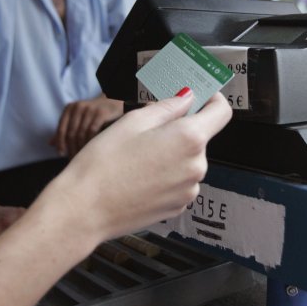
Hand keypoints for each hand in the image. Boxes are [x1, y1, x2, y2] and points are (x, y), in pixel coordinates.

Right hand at [46, 91, 232, 247]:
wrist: (84, 210)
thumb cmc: (103, 165)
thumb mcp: (133, 121)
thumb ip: (168, 106)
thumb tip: (187, 97)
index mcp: (189, 139)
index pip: (221, 112)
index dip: (212, 98)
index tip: (200, 95)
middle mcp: (196, 167)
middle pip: (200, 137)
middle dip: (179, 129)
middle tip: (147, 130)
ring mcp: (189, 190)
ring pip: (187, 160)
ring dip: (171, 153)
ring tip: (137, 158)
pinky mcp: (177, 207)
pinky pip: (179, 181)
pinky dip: (165, 175)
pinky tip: (139, 176)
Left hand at [50, 94, 123, 157]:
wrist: (115, 101)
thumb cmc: (94, 113)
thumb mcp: (78, 118)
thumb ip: (66, 129)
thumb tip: (50, 143)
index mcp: (69, 108)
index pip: (61, 129)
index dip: (60, 143)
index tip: (61, 154)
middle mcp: (78, 107)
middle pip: (71, 133)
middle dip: (71, 148)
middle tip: (73, 159)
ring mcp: (89, 109)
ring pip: (81, 133)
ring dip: (80, 147)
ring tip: (82, 156)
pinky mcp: (100, 113)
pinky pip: (92, 131)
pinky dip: (90, 142)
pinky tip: (91, 149)